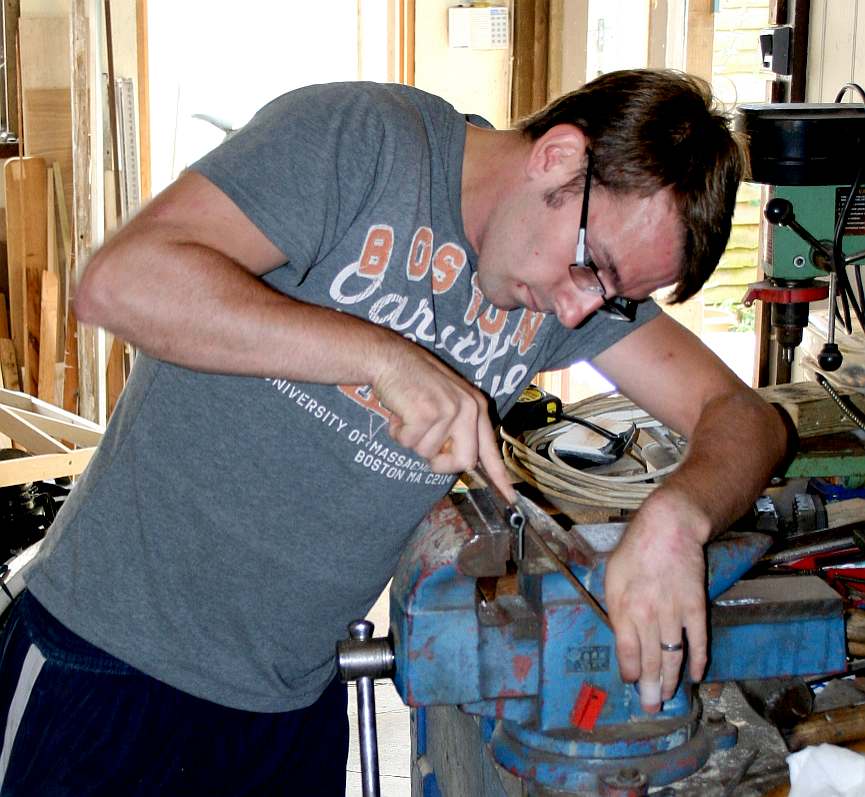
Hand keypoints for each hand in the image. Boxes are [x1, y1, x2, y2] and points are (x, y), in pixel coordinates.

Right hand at [372, 338, 514, 500]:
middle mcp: (469, 409)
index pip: (490, 450)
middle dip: (440, 461)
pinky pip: (409, 443)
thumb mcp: (447, 402)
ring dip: (412, 440)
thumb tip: (462, 461)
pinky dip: (398, 432)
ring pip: (429, 454)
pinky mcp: (427, 415)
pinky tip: (400, 412)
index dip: (500, 478)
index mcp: (477, 407)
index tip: (511, 499)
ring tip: (409, 414)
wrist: (391, 358)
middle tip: (424, 439)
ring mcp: (449, 412)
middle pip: (463, 462)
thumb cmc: (414, 383)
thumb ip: (458, 430)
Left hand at [603, 486, 709, 711]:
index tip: (631, 682)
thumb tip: (620, 637)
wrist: (668, 528)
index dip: (630, 671)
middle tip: (650, 707)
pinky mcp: (696, 607)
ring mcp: (674, 612)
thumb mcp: (612, 577)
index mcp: (624, 607)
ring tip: (668, 697)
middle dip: (650, 687)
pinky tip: (696, 676)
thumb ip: (616, 609)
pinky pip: (698, 641)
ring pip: (673, 656)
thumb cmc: (635, 550)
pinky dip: (698, 660)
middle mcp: (648, 614)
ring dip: (670, 680)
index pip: (627, 651)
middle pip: (650, 660)